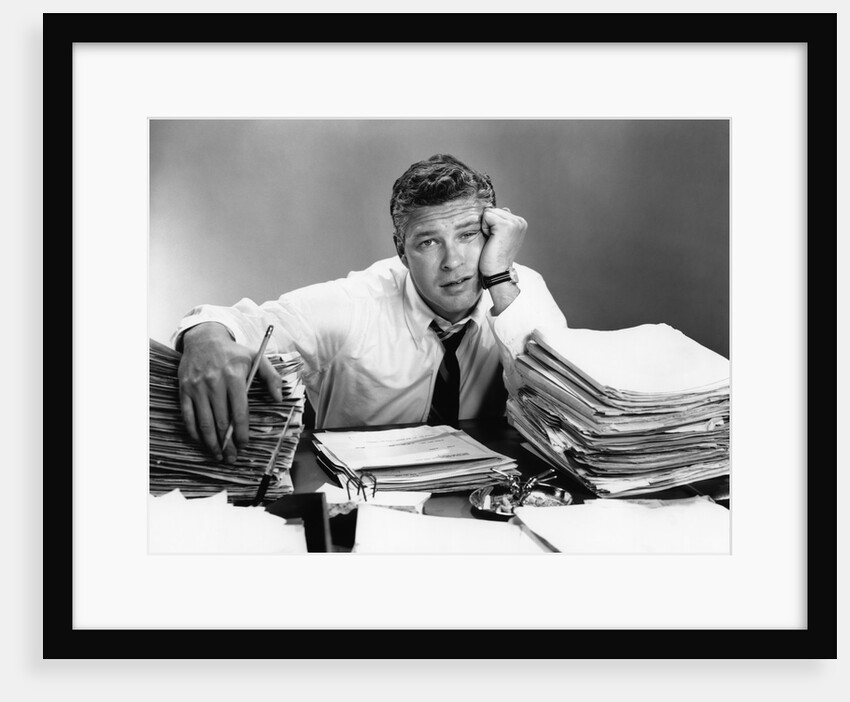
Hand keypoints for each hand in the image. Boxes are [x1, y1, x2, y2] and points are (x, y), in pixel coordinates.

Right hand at [178, 323, 281, 461]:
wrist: (204, 339)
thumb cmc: (233, 352)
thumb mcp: (256, 358)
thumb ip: (271, 377)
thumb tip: (279, 398)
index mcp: (234, 377)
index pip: (239, 412)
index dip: (241, 432)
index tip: (244, 444)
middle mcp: (214, 383)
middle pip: (221, 421)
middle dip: (227, 443)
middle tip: (232, 457)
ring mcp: (197, 387)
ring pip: (204, 422)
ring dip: (211, 442)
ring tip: (218, 455)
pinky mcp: (185, 389)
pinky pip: (188, 415)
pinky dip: (194, 431)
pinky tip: (201, 441)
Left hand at [478, 206, 526, 276]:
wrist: (498, 272)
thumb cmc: (496, 257)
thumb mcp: (503, 236)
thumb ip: (504, 221)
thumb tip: (505, 208)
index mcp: (521, 223)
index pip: (499, 211)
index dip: (493, 225)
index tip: (498, 239)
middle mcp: (520, 221)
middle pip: (493, 210)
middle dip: (489, 225)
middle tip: (495, 241)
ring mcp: (514, 223)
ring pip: (489, 212)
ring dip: (486, 227)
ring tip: (493, 241)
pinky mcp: (505, 225)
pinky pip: (486, 216)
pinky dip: (484, 228)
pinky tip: (491, 240)